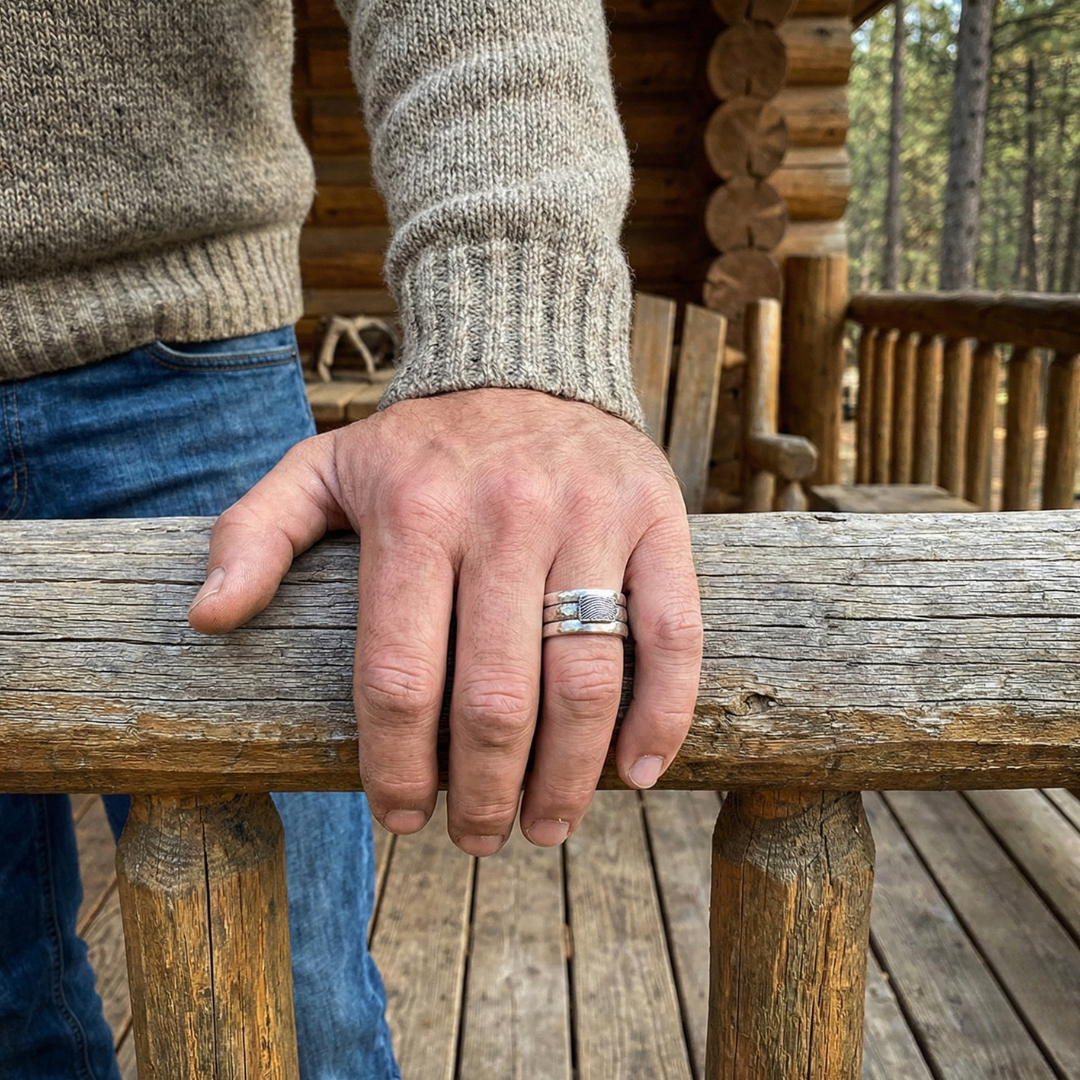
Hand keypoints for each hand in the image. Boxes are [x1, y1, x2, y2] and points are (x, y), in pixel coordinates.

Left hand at [188, 389, 701, 854]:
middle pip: (493, 697)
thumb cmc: (422, 443)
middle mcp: (505, 517)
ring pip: (583, 679)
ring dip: (564, 778)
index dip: (397, 766)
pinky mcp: (657, 523)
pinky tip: (636, 774)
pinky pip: (672, 635)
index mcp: (414, 514)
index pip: (398, 676)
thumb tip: (207, 619)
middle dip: (483, 792)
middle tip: (477, 838)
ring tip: (544, 827)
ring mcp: (590, 520)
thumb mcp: (322, 467)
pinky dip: (660, 715)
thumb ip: (253, 534)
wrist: (528, 360)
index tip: (403, 815)